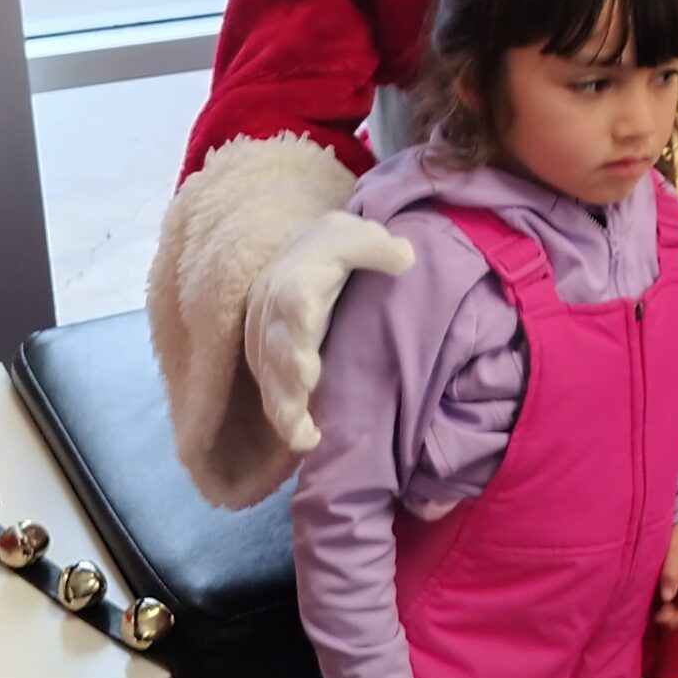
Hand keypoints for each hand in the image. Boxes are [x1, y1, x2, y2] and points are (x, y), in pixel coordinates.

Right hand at [244, 210, 415, 455]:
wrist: (296, 262)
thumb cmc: (332, 252)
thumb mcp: (354, 235)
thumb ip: (375, 246)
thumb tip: (406, 257)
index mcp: (296, 280)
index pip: (295, 292)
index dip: (300, 306)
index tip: (309, 317)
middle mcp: (276, 318)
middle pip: (278, 343)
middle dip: (290, 361)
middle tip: (306, 377)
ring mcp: (271, 349)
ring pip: (272, 380)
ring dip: (286, 403)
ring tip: (302, 430)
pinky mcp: (273, 374)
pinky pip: (276, 402)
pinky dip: (288, 423)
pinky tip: (308, 442)